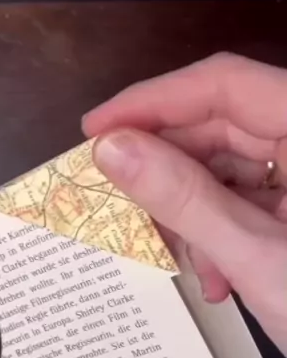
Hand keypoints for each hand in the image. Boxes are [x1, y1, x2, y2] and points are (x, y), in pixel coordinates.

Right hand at [83, 52, 286, 355]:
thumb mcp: (258, 258)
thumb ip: (185, 199)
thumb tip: (115, 150)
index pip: (226, 84)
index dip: (153, 100)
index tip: (99, 130)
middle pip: (226, 124)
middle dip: (170, 168)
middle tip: (122, 199)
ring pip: (234, 164)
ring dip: (195, 210)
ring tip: (184, 258)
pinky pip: (253, 196)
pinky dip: (224, 230)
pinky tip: (217, 273)